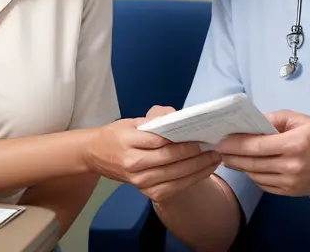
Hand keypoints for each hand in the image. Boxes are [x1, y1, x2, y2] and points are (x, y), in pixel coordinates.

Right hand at [85, 106, 221, 201]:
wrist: (96, 155)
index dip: (181, 142)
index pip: (159, 142)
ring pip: (173, 177)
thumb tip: (180, 117)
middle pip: (169, 161)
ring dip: (196, 170)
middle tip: (213, 148)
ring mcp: (139, 181)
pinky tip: (202, 173)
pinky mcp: (144, 191)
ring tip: (213, 160)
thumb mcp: (132, 120)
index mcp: (129, 142)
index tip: (199, 137)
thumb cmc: (117, 134)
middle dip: (194, 156)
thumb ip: (156, 118)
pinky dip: (189, 181)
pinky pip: (171, 189)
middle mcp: (133, 165)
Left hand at [216, 110, 309, 196]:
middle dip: (231, 155)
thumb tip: (253, 121)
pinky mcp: (288, 192)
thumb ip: (276, 118)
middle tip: (217, 148)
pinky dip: (251, 175)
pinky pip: (263, 184)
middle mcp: (290, 165)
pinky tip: (245, 166)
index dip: (236, 144)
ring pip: (255, 174)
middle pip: (252, 162)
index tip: (220, 140)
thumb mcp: (302, 120)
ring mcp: (289, 182)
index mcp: (294, 144)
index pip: (257, 146)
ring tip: (227, 157)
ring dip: (238, 166)